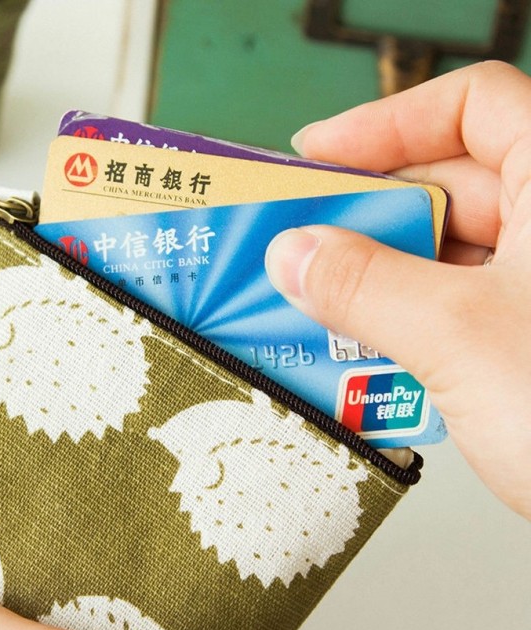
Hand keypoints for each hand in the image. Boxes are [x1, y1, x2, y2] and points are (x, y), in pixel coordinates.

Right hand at [265, 61, 530, 519]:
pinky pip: (453, 311)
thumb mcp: (460, 336)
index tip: (314, 156)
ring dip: (376, 280)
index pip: (474, 105)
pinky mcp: (529, 342)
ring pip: (445, 257)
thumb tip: (293, 254)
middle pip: (449, 186)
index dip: (387, 122)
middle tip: (295, 241)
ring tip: (312, 303)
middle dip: (364, 215)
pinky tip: (360, 351)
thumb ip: (366, 286)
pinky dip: (403, 324)